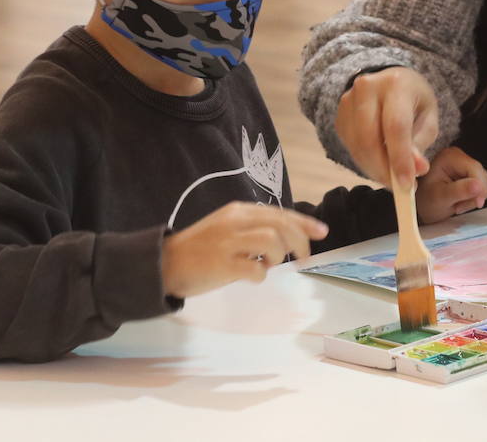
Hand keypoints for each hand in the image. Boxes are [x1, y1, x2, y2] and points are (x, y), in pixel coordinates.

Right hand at [160, 202, 327, 297]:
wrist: (164, 264)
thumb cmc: (200, 249)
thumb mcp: (227, 229)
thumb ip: (253, 229)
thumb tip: (286, 239)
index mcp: (238, 211)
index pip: (280, 213)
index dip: (304, 223)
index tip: (322, 232)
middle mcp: (235, 221)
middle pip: (281, 224)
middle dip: (301, 241)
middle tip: (304, 258)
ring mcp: (228, 242)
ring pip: (273, 240)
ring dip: (279, 256)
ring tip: (269, 265)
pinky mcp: (222, 264)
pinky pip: (255, 268)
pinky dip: (261, 274)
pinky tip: (253, 276)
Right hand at [334, 67, 438, 190]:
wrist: (386, 81)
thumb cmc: (412, 100)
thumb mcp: (427, 117)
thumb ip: (420, 143)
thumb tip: (416, 170)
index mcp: (395, 84)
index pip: (395, 126)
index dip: (400, 158)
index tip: (408, 185)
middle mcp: (366, 89)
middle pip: (369, 139)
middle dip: (384, 170)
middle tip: (400, 189)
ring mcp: (347, 102)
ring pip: (357, 147)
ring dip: (375, 170)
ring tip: (392, 179)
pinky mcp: (339, 117)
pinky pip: (351, 149)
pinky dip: (366, 164)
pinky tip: (380, 167)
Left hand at [415, 146, 486, 223]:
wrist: (423, 206)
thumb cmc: (426, 200)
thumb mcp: (440, 197)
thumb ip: (459, 191)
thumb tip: (478, 186)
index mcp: (450, 157)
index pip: (475, 169)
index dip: (479, 188)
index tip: (477, 203)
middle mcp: (460, 157)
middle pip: (482, 176)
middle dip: (474, 195)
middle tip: (458, 206)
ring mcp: (467, 165)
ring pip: (486, 182)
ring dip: (475, 197)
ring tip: (458, 203)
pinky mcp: (472, 175)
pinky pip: (485, 187)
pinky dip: (476, 197)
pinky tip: (462, 200)